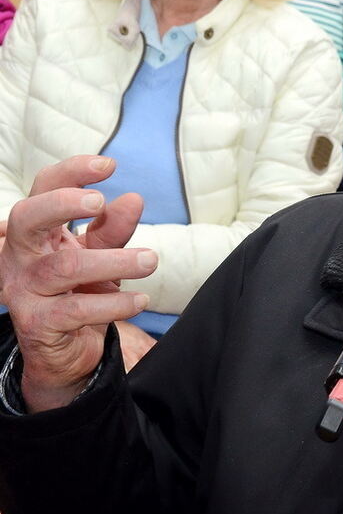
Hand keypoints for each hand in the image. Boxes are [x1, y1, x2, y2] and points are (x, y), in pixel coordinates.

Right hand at [0, 156, 157, 412]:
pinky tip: (141, 300)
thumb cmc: (81, 289)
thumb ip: (114, 228)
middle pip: (28, 217)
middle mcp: (20, 255)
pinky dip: (115, 304)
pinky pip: (77, 309)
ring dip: (115, 261)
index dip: (71, 171)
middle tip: (100, 200)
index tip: (109, 164)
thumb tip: (134, 199)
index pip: (43, 189)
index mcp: (36, 231)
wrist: (65, 349)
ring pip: (66, 266)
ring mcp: (24, 290)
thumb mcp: (101, 253)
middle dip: (63, 203)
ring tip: (151, 260)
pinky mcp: (37, 323)